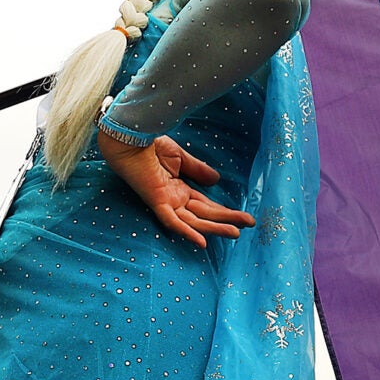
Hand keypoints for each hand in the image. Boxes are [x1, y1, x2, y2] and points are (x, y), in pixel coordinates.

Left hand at [98, 129, 253, 247]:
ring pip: (193, 221)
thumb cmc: (150, 145)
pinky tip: (202, 242)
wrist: (130, 137)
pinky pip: (173, 221)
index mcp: (180, 190)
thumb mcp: (181, 157)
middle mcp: (174, 199)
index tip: (245, 217)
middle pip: (205, 215)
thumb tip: (217, 179)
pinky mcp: (157, 201)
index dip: (225, 212)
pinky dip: (187, 232)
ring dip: (214, 228)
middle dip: (227, 221)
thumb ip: (198, 170)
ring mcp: (166, 202)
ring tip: (235, 233)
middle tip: (249, 226)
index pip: (206, 205)